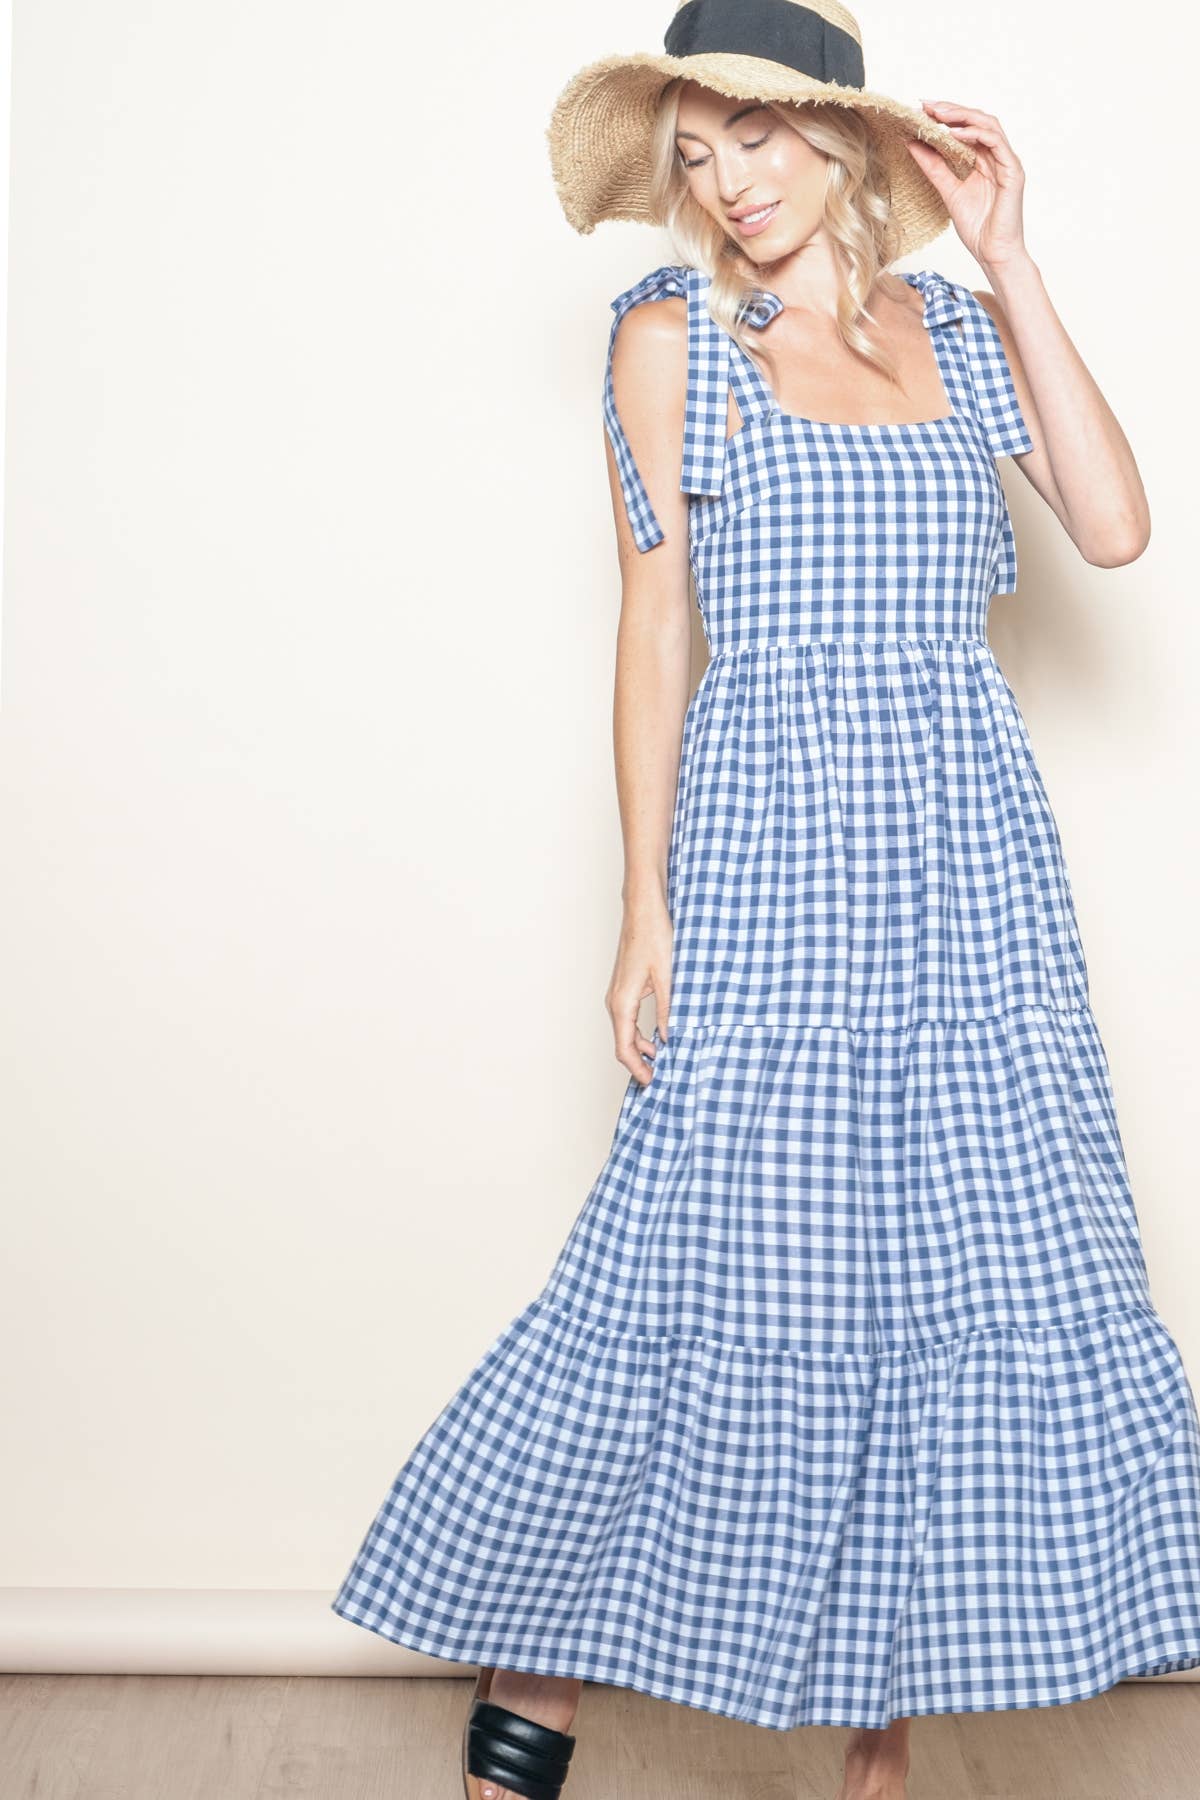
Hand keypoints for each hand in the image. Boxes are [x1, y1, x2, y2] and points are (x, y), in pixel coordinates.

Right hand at [606, 898, 671, 1085]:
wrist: (643, 909)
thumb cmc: (653, 936)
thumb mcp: (668, 978)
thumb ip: (669, 1011)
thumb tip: (671, 1039)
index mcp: (622, 1002)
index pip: (624, 1048)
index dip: (637, 1069)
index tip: (651, 1083)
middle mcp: (615, 1001)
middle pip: (623, 1043)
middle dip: (639, 1063)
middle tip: (661, 1077)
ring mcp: (618, 994)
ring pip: (626, 1031)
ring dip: (641, 1048)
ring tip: (664, 1060)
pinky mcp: (625, 987)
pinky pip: (629, 1018)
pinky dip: (641, 1033)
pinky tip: (659, 1035)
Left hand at [906, 100, 1027, 271]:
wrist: (993, 254)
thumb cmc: (978, 228)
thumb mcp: (949, 192)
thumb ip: (934, 168)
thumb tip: (913, 145)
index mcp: (983, 161)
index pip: (966, 129)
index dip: (946, 117)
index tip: (921, 110)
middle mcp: (997, 157)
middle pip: (977, 120)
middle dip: (952, 110)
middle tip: (927, 105)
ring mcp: (1007, 162)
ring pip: (988, 125)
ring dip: (963, 116)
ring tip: (939, 115)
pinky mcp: (1013, 171)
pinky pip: (996, 143)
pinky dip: (976, 134)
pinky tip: (956, 133)